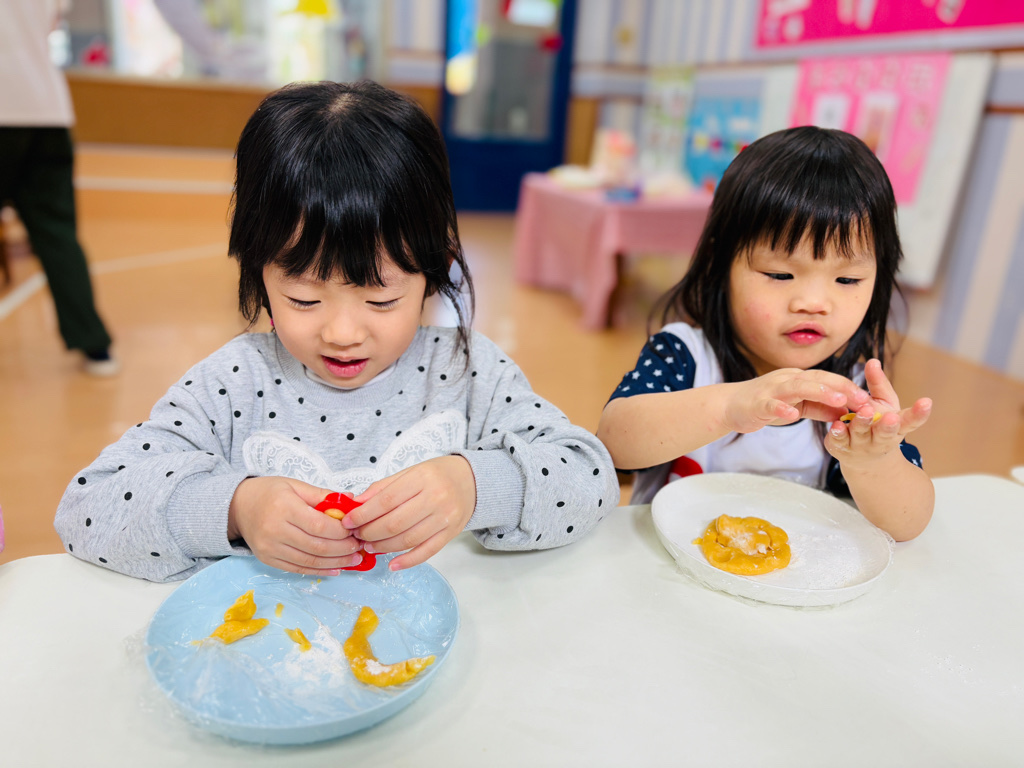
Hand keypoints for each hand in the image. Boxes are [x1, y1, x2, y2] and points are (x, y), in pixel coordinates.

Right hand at [228, 476, 363, 574]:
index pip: (319, 525)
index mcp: (284, 507)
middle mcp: (274, 529)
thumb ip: (322, 495)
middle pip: (316, 546)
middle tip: (359, 548)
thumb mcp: (294, 485)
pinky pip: (297, 569)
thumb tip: (351, 500)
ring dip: (335, 563)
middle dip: (343, 549)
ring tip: (353, 560)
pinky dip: (319, 570)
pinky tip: (335, 569)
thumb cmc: (268, 492)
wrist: (237, 506)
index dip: (341, 531)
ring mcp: (269, 548)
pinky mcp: (267, 559)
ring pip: (309, 560)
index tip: (356, 531)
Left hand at [342, 455, 476, 570]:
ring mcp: (445, 518)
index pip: (386, 500)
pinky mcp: (451, 533)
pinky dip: (408, 561)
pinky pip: (427, 552)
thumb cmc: (437, 475)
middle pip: (395, 523)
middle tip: (357, 536)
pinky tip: (392, 564)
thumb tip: (356, 505)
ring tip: (370, 546)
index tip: (348, 522)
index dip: (363, 514)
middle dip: (370, 533)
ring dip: (384, 547)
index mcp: (422, 478)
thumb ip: (383, 488)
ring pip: (408, 539)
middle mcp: (436, 497)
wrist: (472, 481)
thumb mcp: (410, 472)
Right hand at [724, 368, 868, 433]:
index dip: (848, 388)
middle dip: (840, 388)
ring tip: (837, 400)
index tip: (868, 399)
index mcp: (798, 379)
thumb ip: (819, 408)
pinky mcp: (758, 403)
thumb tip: (845, 413)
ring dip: (818, 392)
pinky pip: (771, 404)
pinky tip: (793, 414)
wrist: (731, 405)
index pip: (827, 380)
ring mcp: (771, 390)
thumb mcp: (797, 406)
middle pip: (817, 379)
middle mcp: (787, 379)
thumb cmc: (765, 405)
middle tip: (862, 399)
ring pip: (797, 386)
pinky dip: (782, 408)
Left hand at [825, 359, 931, 468]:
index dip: (919, 413)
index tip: (926, 402)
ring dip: (862, 424)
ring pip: (861, 434)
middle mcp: (882, 439)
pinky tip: (836, 425)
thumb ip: (877, 384)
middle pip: (885, 433)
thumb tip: (872, 360)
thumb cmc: (877, 423)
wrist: (863, 459)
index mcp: (897, 427)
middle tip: (890, 418)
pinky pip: (839, 440)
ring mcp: (862, 446)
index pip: (910, 421)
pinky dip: (838, 433)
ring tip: (864, 412)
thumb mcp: (882, 403)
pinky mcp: (842, 448)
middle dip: (888, 426)